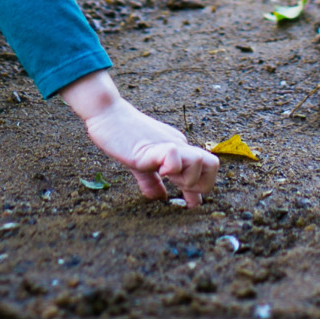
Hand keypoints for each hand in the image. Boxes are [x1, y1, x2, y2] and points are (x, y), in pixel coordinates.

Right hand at [61, 70, 218, 205]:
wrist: (107, 114)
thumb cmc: (121, 136)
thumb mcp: (141, 163)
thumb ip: (151, 181)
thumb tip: (161, 198)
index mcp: (178, 149)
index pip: (205, 167)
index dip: (202, 188)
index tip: (191, 204)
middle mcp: (178, 145)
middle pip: (212, 164)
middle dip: (201, 185)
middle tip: (179, 190)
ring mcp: (167, 144)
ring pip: (199, 161)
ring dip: (187, 178)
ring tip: (166, 178)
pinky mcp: (152, 146)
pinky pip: (173, 155)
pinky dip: (170, 167)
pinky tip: (156, 170)